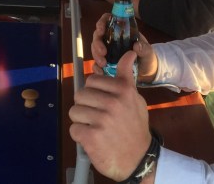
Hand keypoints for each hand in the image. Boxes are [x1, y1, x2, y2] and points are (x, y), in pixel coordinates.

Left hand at [69, 51, 151, 180]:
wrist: (139, 160)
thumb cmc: (136, 128)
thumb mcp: (136, 99)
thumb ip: (126, 78)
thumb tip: (128, 53)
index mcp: (123, 90)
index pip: (92, 80)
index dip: (93, 91)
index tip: (100, 100)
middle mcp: (112, 103)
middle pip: (80, 94)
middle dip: (85, 105)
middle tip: (97, 116)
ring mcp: (101, 120)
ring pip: (74, 111)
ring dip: (81, 121)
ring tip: (94, 127)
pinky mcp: (91, 137)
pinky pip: (74, 129)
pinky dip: (80, 135)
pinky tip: (92, 138)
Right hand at [91, 14, 157, 81]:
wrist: (147, 73)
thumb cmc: (147, 58)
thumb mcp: (148, 52)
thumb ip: (144, 48)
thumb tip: (136, 45)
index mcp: (122, 31)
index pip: (108, 21)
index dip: (102, 23)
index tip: (101, 30)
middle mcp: (112, 39)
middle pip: (98, 35)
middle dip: (97, 43)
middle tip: (102, 52)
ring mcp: (108, 51)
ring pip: (95, 48)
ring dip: (96, 54)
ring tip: (103, 64)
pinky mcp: (106, 62)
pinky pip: (96, 62)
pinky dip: (96, 67)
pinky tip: (101, 72)